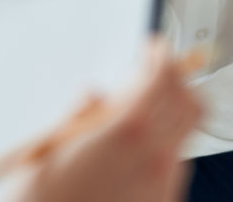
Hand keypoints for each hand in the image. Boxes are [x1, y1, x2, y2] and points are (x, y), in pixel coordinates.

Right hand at [21, 39, 203, 201]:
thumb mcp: (47, 147)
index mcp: (125, 133)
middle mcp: (154, 157)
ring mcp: (163, 185)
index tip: (154, 47)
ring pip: (187, 133)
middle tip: (155, 70)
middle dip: (177, 79)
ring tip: (140, 110)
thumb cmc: (44, 201)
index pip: (162, 79)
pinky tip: (135, 148)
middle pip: (189, 103)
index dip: (162, 56)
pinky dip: (166, 143)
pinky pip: (176, 163)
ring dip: (174, 111)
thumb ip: (78, 115)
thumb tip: (94, 97)